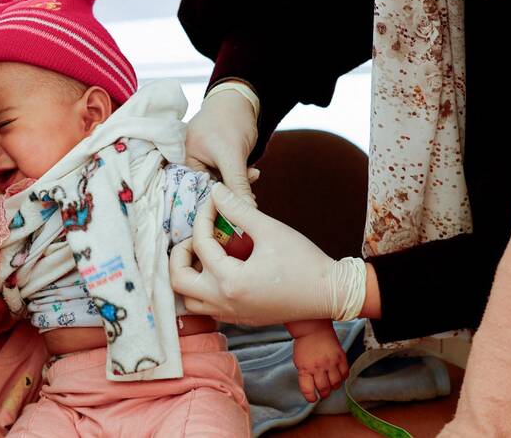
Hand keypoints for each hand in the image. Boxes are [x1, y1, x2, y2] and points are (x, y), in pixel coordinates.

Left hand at [170, 182, 368, 324]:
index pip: (201, 245)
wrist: (331, 293)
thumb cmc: (304, 261)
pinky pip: (208, 309)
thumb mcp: (269, 229)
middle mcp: (226, 303)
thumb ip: (238, 209)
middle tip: (196, 237)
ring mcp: (233, 315)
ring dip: (189, 276)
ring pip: (189, 301)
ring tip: (205, 254)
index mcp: (230, 281)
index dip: (203, 217)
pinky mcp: (242, 319)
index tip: (212, 202)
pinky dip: (204, 290)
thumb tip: (215, 191)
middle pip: (178, 282)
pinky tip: (220, 270)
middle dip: (180, 255)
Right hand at [185, 85, 258, 204]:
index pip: (195, 191)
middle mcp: (185, 162)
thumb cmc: (231, 120)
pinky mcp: (212, 163)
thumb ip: (238, 184)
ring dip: (237, 184)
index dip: (215, 203)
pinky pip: (224, 179)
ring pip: (219, 186)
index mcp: (181, 159)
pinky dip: (238, 178)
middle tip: (250, 194)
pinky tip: (251, 172)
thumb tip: (247, 210)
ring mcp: (199, 163)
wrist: (240, 101)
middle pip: (206, 190)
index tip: (235, 211)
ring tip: (252, 174)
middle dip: (229, 192)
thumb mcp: (233, 155)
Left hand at [292, 325, 348, 401]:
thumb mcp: (299, 361)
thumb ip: (305, 374)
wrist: (314, 328)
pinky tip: (337, 375)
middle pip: (324, 389)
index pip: (308, 390)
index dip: (311, 397)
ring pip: (336, 384)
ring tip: (330, 384)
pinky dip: (342, 378)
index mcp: (305, 368)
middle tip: (323, 393)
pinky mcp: (341, 357)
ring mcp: (331, 362)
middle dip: (323, 394)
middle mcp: (318, 367)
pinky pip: (345, 374)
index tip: (312, 398)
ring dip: (333, 387)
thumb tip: (312, 387)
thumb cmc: (304, 345)